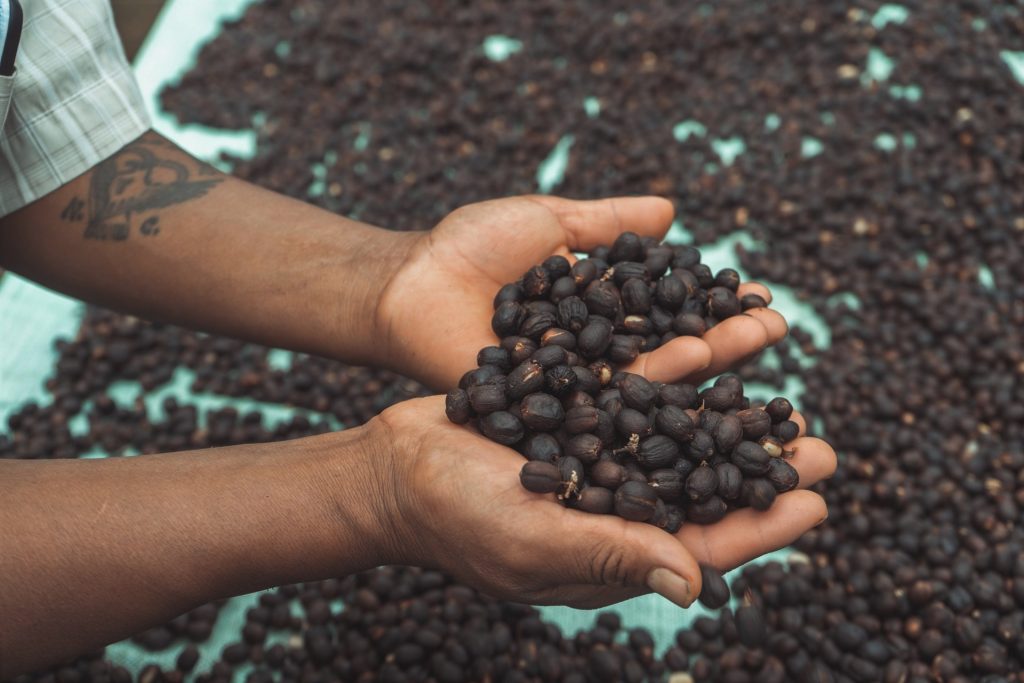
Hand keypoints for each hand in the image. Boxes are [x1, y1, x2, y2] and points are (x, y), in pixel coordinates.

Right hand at [368, 396, 835, 608]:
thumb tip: (692, 584)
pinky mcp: (574, 414)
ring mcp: (595, 459)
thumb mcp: (529, 539)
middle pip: (703, 487)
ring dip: (729, 414)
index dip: (760, 525)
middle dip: (760, 468)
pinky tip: (710, 345)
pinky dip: (673, 371)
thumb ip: (608, 555)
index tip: (815, 502)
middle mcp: (612, 506)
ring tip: (782, 392)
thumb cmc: (452, 515)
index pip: (701, 545)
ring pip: (677, 434)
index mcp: (609, 552)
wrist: (394, 464)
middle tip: (823, 446)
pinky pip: (634, 390)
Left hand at [375, 195, 787, 389]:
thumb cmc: (469, 248)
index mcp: (598, 319)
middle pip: (670, 352)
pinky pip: (606, 404)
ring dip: (705, 364)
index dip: (711, 304)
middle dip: (725, 338)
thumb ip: (607, 223)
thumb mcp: (549, 224)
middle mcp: (595, 358)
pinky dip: (653, 390)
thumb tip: (673, 210)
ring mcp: (575, 389)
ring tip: (756, 341)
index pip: (669, 314)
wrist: (409, 282)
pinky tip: (698, 372)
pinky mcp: (551, 415)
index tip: (756, 291)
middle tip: (777, 323)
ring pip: (650, 380)